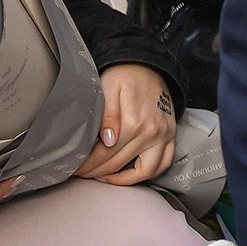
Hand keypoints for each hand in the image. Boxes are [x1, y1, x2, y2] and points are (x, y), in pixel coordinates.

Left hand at [78, 64, 176, 184]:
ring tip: (102, 177)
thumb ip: (108, 116)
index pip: (104, 153)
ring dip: (120, 179)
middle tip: (81, 174)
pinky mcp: (171, 136)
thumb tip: (107, 141)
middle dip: (95, 172)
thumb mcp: (108, 88)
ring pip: (143, 171)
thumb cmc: (124, 76)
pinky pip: (163, 164)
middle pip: (118, 163)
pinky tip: (128, 174)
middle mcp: (152, 132)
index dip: (87, 164)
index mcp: (133, 121)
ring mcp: (164, 136)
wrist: (149, 66)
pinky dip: (146, 174)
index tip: (75, 168)